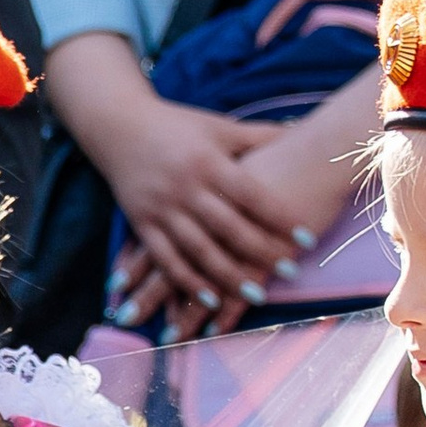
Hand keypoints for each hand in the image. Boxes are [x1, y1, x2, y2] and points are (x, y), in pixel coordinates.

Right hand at [94, 101, 306, 338]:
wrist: (118, 125)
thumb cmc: (177, 126)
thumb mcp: (219, 127)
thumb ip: (259, 136)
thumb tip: (302, 130)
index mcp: (208, 162)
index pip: (251, 195)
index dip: (280, 218)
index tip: (307, 238)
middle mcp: (185, 187)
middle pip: (228, 227)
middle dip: (261, 251)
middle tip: (291, 270)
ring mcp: (161, 208)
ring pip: (199, 249)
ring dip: (228, 276)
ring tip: (257, 296)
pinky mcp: (142, 223)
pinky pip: (166, 259)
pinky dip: (187, 281)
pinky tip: (209, 300)